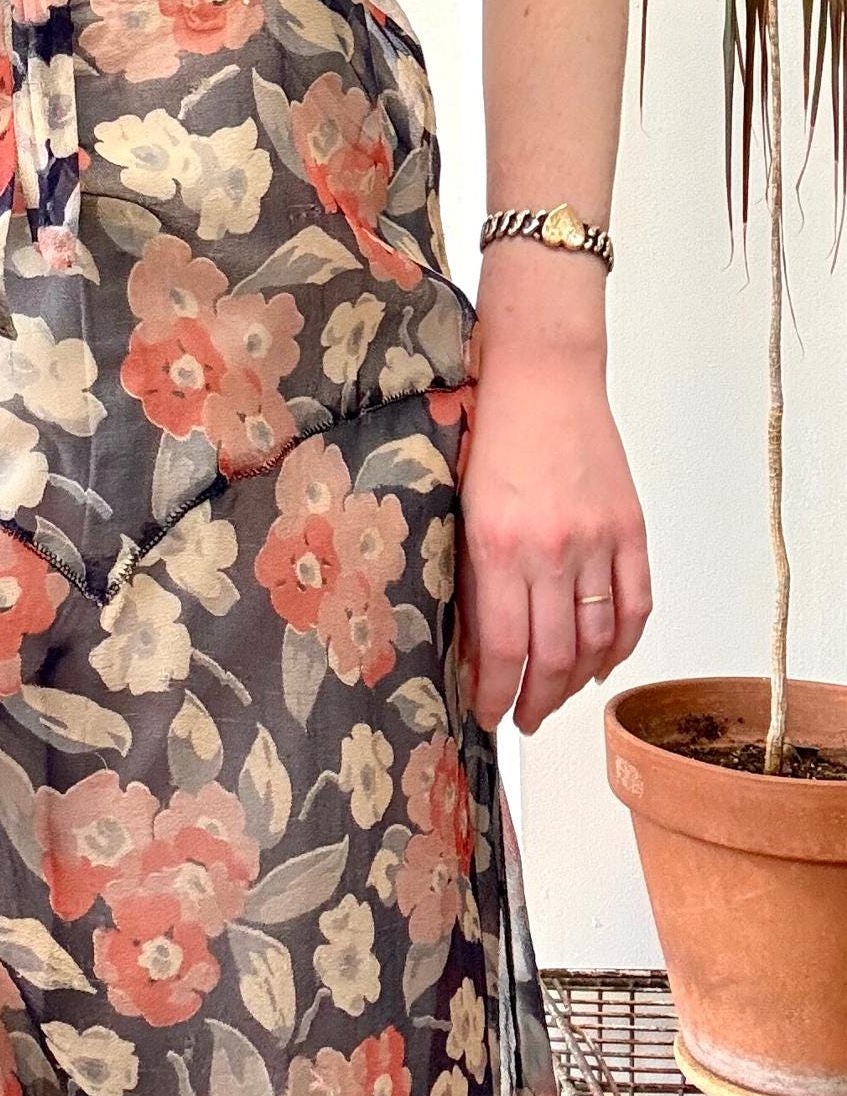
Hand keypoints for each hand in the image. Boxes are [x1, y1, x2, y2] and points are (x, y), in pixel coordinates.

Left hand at [453, 314, 652, 735]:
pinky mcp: (630, 529)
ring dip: (579, 681)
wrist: (543, 378)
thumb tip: (474, 643)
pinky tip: (603, 662)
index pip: (502, 648)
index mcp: (499, 546)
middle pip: (554, 656)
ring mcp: (598, 541)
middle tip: (524, 718)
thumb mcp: (460, 509)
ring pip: (598, 640)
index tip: (488, 714)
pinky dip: (622, 644)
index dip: (496, 694)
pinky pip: (635, 604)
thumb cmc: (492, 433)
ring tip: (559, 696)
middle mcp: (552, 551)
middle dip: (537, 701)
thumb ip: (470, 577)